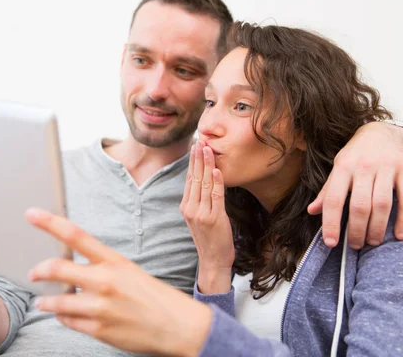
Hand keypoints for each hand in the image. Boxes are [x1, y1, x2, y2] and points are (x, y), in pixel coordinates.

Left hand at [27, 209, 211, 356]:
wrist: (179, 326)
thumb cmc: (155, 297)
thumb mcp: (130, 272)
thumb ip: (102, 268)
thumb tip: (74, 270)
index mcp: (114, 261)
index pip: (76, 235)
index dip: (50, 223)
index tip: (31, 214)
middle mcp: (105, 281)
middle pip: (57, 268)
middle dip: (39, 270)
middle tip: (33, 273)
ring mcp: (100, 307)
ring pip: (57, 302)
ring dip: (46, 302)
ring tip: (44, 302)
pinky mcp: (99, 329)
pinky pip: (68, 322)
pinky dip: (63, 318)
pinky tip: (66, 316)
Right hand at [179, 140, 234, 292]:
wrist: (213, 260)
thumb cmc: (209, 238)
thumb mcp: (199, 217)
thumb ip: (200, 200)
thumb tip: (205, 180)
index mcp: (186, 207)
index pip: (189, 179)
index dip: (192, 162)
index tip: (196, 147)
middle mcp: (191, 209)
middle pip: (194, 178)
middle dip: (198, 159)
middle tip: (200, 141)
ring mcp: (201, 214)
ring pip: (204, 184)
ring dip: (207, 165)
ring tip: (208, 150)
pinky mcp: (214, 218)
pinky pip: (216, 196)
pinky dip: (217, 182)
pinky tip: (217, 170)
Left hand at [308, 122, 402, 248]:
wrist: (383, 130)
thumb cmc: (357, 154)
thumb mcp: (338, 167)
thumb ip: (327, 190)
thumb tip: (312, 211)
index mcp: (343, 167)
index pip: (333, 199)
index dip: (331, 223)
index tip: (331, 243)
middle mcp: (364, 167)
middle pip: (359, 206)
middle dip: (356, 230)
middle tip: (355, 245)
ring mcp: (387, 168)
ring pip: (382, 205)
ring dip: (377, 228)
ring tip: (372, 241)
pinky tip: (398, 234)